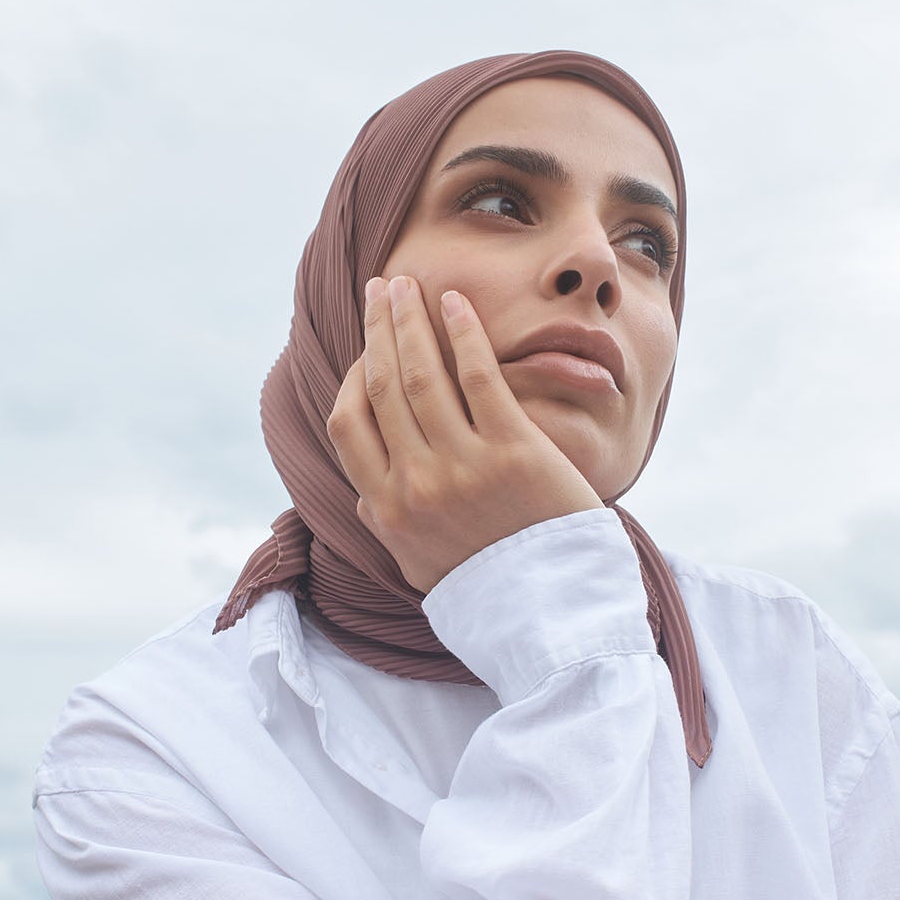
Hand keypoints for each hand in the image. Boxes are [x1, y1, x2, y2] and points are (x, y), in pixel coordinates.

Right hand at [327, 274, 604, 592]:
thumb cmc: (488, 585)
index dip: (352, 377)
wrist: (551, 612)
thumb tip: (364, 495)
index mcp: (388, 510)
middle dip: (378, 330)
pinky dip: (462, 334)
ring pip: (421, 374)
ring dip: (411, 320)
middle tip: (381, 290)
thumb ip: (389, 526)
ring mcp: (463, 467)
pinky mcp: (513, 453)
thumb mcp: (420, 565)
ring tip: (409, 286)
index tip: (363, 348)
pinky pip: (478, 378)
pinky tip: (455, 305)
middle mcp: (416, 484)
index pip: (349, 425)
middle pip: (382, 387)